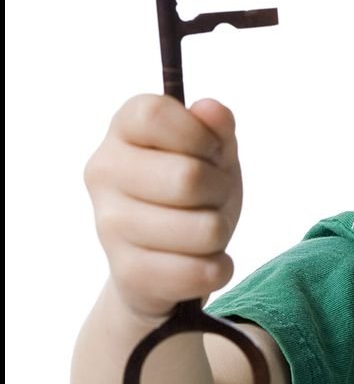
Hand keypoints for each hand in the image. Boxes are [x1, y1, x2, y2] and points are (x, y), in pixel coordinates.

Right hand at [84, 95, 242, 319]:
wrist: (168, 258)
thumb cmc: (193, 191)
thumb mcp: (213, 151)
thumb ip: (217, 127)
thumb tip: (211, 110)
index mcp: (122, 130)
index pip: (154, 114)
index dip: (198, 134)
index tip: (209, 150)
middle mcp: (103, 172)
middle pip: (187, 177)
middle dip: (219, 189)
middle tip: (210, 195)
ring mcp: (108, 225)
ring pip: (204, 229)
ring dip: (220, 229)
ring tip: (202, 228)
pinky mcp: (127, 273)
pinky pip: (199, 272)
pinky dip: (218, 267)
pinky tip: (203, 261)